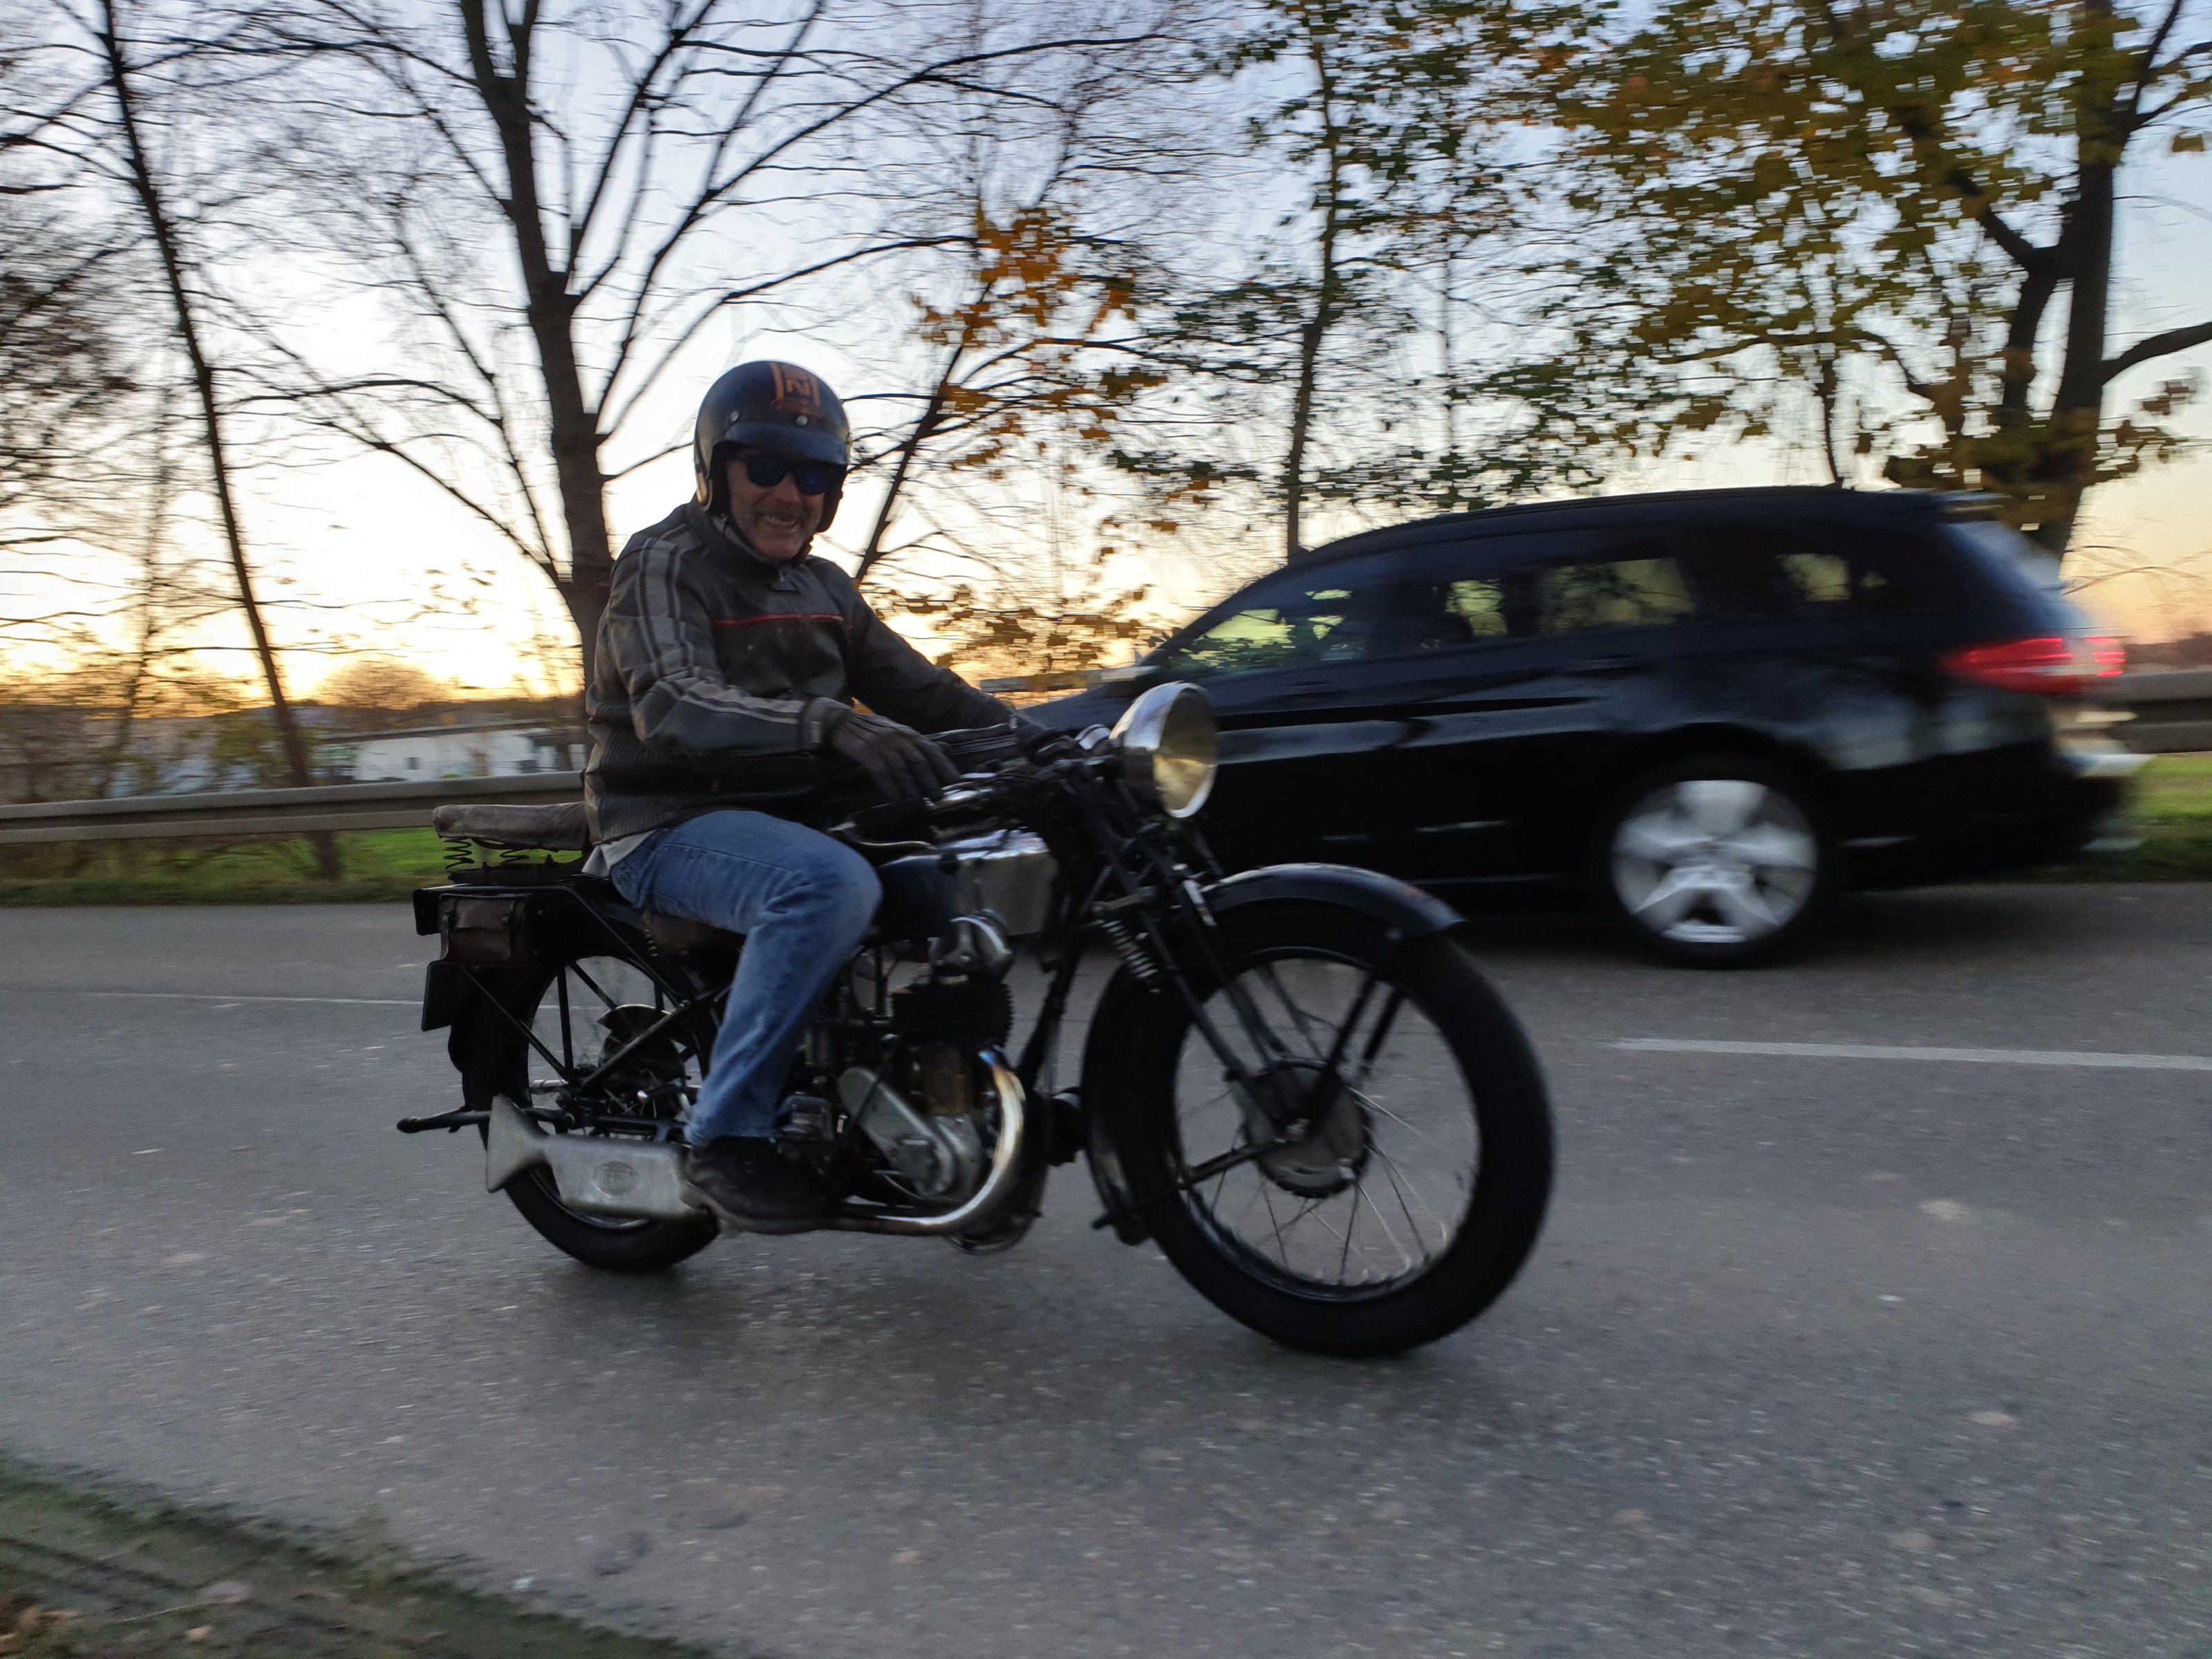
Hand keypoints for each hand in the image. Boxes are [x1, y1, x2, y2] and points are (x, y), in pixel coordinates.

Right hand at [819, 706, 958, 803]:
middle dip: (930, 781)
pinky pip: (882, 774)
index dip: (944, 765)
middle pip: (918, 761)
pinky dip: (891, 789)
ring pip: (901, 769)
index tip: (955, 780)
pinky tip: (896, 801)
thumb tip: (944, 749)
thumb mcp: (896, 732)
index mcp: (907, 732)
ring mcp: (881, 744)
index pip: (930, 748)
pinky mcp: (866, 752)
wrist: (838, 722)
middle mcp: (897, 736)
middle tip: (938, 798)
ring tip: (918, 804)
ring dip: (911, 789)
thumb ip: (917, 743)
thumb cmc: (870, 730)